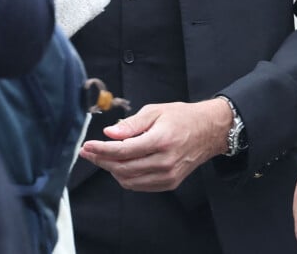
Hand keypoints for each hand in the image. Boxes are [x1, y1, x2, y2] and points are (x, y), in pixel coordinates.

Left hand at [79, 99, 231, 191]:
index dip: (102, 149)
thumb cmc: (182, 117)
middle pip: (123, 168)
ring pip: (129, 180)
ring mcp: (168, 176)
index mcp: (161, 140)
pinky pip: (140, 185)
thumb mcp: (156, 111)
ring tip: (102, 157)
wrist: (208, 131)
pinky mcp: (170, 183)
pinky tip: (119, 165)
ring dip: (111, 170)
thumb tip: (109, 133)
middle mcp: (164, 162)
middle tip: (88, 151)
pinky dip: (126, 177)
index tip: (87, 146)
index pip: (123, 150)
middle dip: (102, 160)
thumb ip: (131, 124)